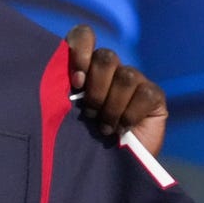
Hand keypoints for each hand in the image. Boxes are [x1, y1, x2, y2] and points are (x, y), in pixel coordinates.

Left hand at [65, 24, 167, 155]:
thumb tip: (49, 77)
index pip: (83, 35)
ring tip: (104, 126)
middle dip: (96, 88)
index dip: (80, 51)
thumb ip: (58, 91)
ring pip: (126, 76)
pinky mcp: (154, 95)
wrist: (110, 167)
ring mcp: (134, 80)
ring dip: (112, 106)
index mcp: (85, 65)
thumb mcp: (63, 113)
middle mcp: (111, 68)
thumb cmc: (81, 139)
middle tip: (89, 111)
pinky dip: (130, 114)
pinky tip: (123, 128)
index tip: (76, 81)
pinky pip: (144, 93)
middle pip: (106, 57)